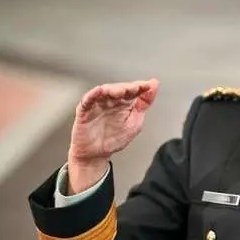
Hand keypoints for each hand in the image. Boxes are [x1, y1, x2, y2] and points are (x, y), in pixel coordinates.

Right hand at [67, 79, 158, 193]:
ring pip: (104, 92)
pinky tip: (99, 91)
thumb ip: (144, 103)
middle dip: (127, 88)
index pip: (133, 91)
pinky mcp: (84, 112)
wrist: (97, 155)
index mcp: (124, 103)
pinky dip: (92, 95)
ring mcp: (98, 105)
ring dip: (112, 89)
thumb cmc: (113, 138)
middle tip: (135, 88)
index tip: (148, 86)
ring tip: (121, 91)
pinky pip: (87, 101)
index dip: (141, 87)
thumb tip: (154, 84)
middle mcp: (111, 101)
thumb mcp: (135, 121)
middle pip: (119, 89)